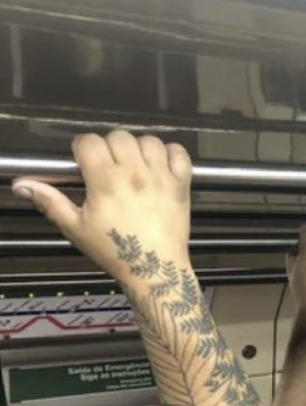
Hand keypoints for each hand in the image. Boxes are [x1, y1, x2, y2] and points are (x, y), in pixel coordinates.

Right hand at [12, 131, 192, 286]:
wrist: (156, 268)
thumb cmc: (114, 250)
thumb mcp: (76, 228)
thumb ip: (50, 201)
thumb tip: (22, 185)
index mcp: (106, 181)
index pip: (89, 142)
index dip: (82, 148)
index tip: (83, 163)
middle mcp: (135, 172)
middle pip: (119, 137)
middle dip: (109, 147)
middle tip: (108, 167)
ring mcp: (162, 176)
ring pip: (149, 140)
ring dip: (139, 148)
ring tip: (134, 166)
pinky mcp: (182, 183)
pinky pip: (179, 152)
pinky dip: (170, 153)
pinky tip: (160, 166)